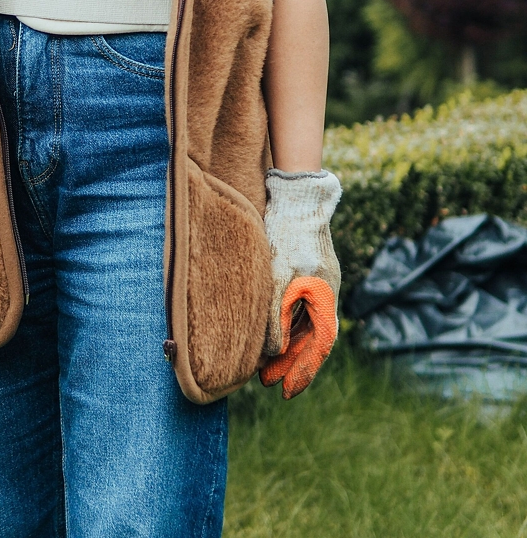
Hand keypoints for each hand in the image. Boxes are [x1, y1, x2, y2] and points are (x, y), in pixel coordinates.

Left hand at [259, 168, 341, 398]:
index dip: (302, 370)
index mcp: (325, 296)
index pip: (318, 345)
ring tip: (265, 367)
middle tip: (268, 383)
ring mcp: (321, 282)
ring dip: (288, 347)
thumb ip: (276, 315)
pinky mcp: (310, 273)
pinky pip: (303, 310)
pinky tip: (273, 335)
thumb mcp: (278, 278)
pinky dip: (289, 326)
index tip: (286, 391)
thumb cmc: (286, 236)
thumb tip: (273, 351)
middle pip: (313, 339)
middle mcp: (328, 292)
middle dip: (291, 363)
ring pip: (307, 325)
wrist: (297, 200)